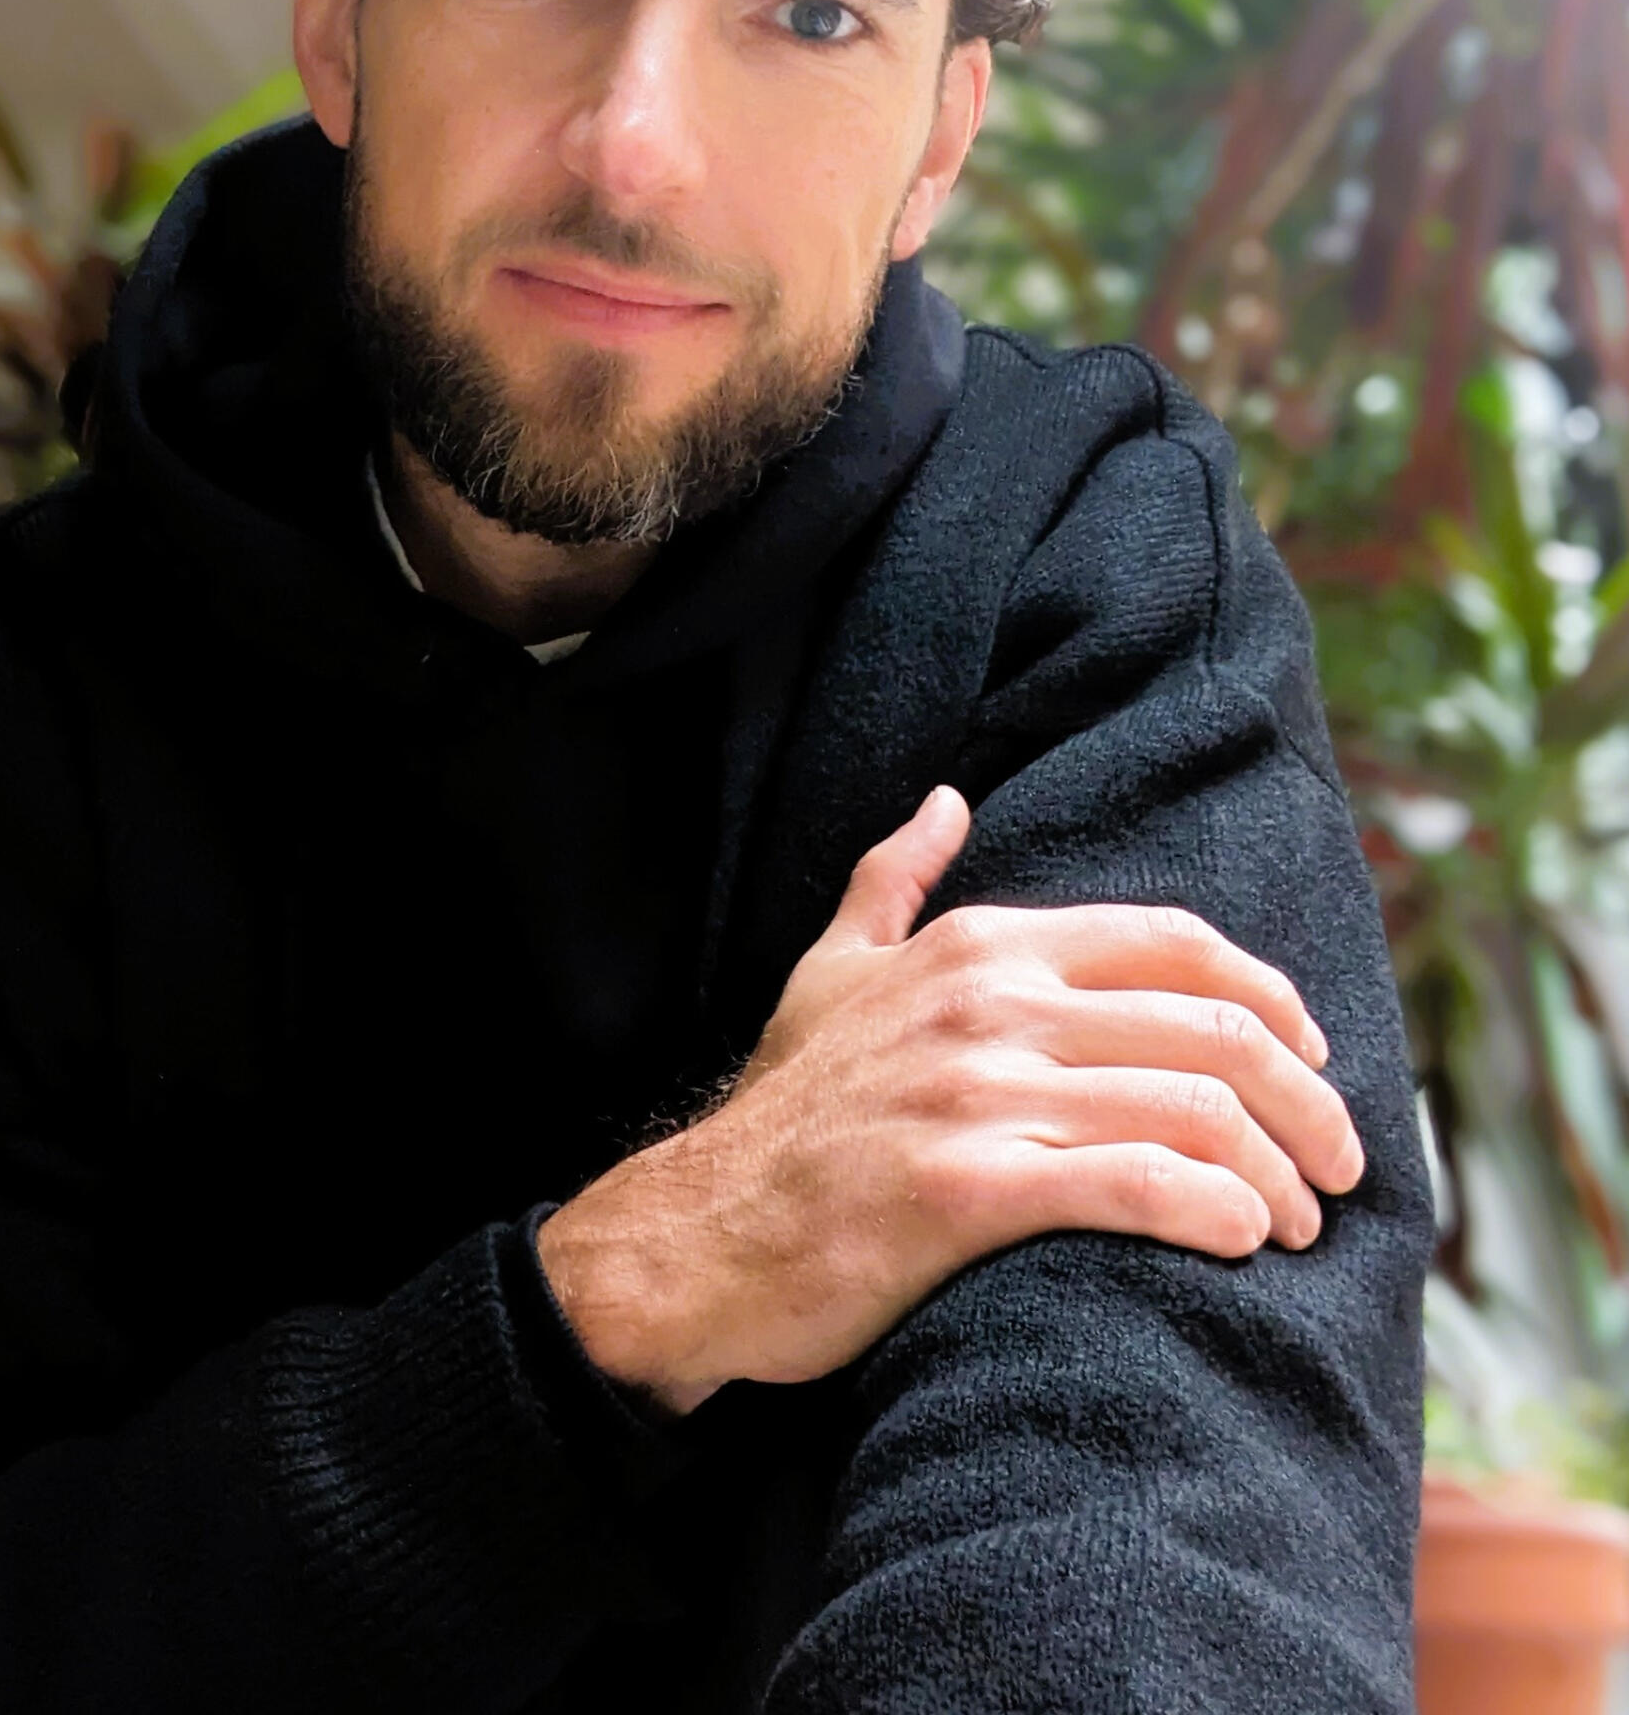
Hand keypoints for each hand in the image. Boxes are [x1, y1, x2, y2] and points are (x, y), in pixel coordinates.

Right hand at [538, 783, 1365, 1414]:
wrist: (700, 1230)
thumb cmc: (786, 1109)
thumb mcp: (831, 970)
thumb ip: (893, 880)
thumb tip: (945, 803)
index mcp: (980, 946)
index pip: (1174, 944)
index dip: (1271, 997)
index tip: (1315, 1059)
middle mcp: (990, 1005)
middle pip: (1211, 1030)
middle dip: (1307, 1101)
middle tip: (1342, 1167)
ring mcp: (978, 1094)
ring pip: (1189, 1110)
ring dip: (1276, 1172)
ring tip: (1299, 1222)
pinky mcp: (965, 1190)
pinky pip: (1127, 1185)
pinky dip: (1209, 1209)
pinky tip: (1241, 1240)